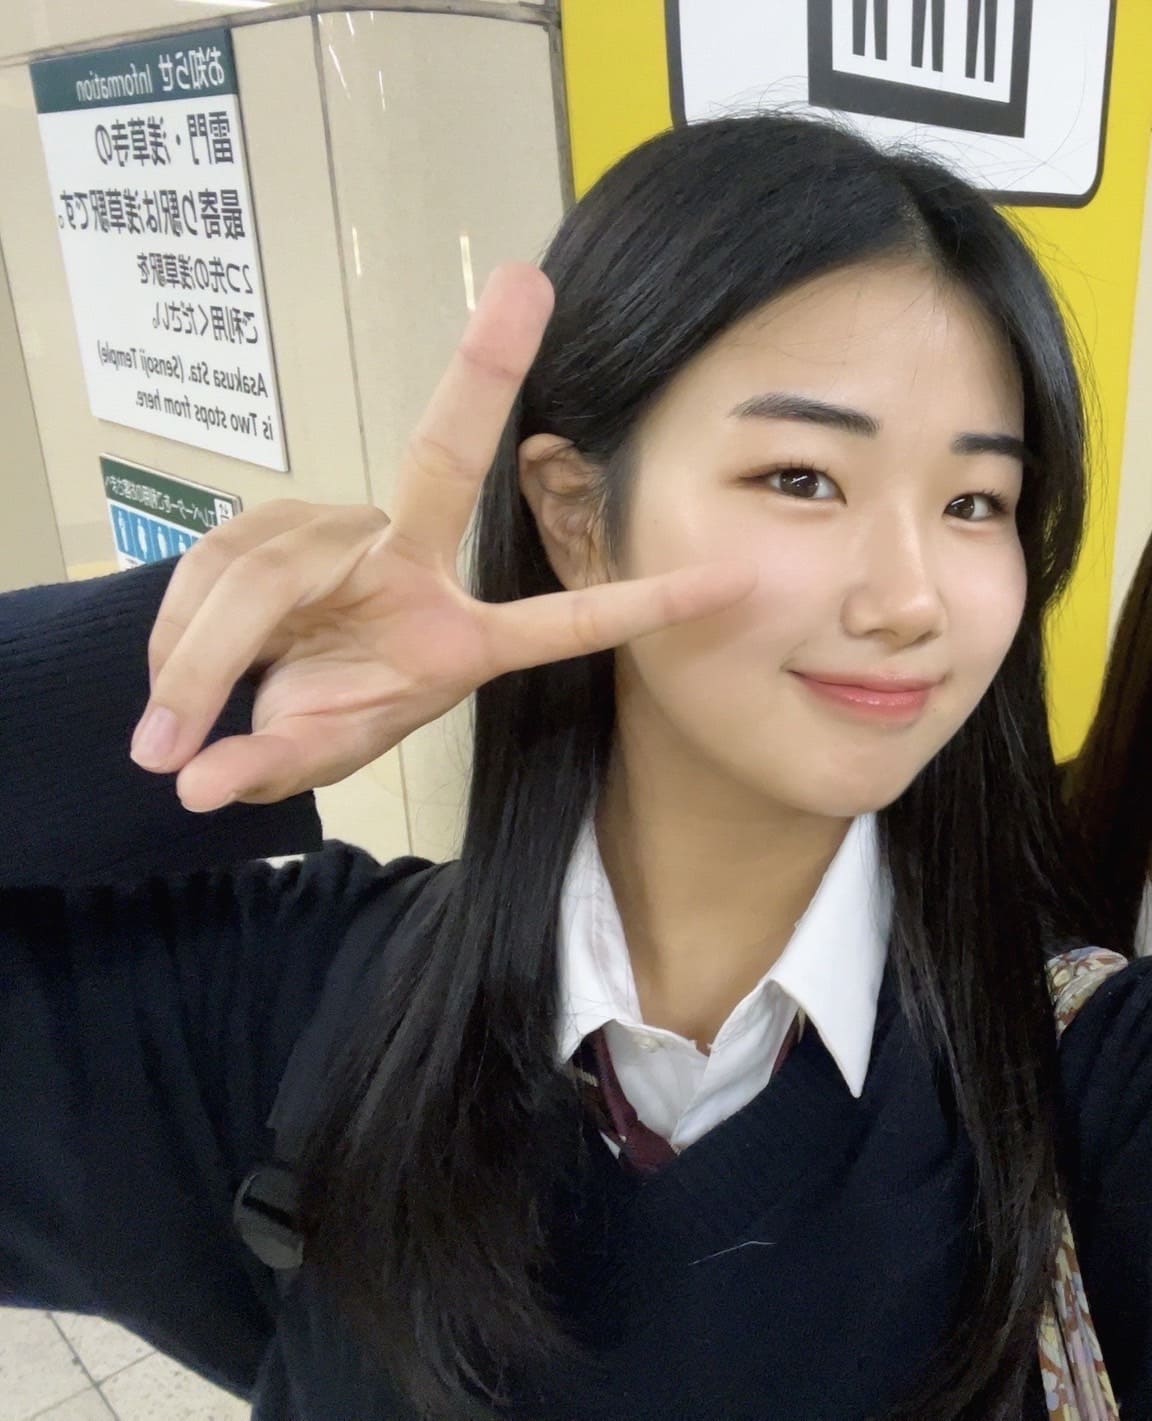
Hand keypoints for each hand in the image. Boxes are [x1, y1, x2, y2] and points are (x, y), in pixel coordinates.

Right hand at [131, 264, 756, 811]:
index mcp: (458, 641)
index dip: (636, 603)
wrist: (243, 698)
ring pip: (274, 556)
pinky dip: (180, 627)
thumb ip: (270, 767)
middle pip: (438, 467)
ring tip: (166, 734)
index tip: (727, 582)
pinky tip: (166, 687)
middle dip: (489, 367)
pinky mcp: (276, 522)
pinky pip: (220, 558)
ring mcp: (347, 532)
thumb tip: (202, 784)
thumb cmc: (319, 717)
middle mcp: (411, 563)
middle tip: (525, 286)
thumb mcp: (309, 753)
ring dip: (209, 647)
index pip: (558, 622)